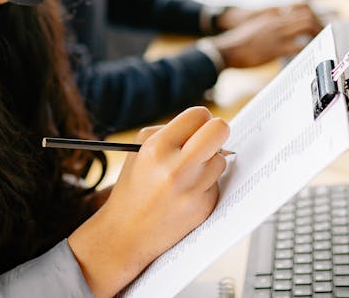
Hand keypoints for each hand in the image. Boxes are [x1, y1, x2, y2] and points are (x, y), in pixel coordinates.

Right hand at [67, 106, 229, 296]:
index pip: (199, 115)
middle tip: (210, 140)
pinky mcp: (203, 208)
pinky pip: (217, 183)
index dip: (200, 120)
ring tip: (188, 174)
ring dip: (209, 162)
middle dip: (217, 132)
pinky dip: (206, 184)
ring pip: (221, 159)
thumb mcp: (140, 150)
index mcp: (157, 148)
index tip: (197, 128)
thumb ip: (171, 133)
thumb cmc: (134, 186)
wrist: (126, 233)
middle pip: (219, 130)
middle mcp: (176, 169)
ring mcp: (192, 190)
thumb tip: (205, 125)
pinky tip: (186, 194)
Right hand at [211, 6, 324, 67]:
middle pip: (307, 14)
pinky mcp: (276, 48)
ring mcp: (277, 33)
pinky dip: (308, 47)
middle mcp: (276, 20)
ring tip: (321, 41)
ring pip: (307, 25)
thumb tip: (284, 27)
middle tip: (324, 33)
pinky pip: (299, 45)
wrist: (226, 50)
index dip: (313, 13)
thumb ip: (270, 22)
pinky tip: (311, 53)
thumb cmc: (239, 41)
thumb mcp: (256, 25)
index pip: (300, 6)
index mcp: (271, 13)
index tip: (318, 21)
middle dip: (319, 23)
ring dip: (317, 33)